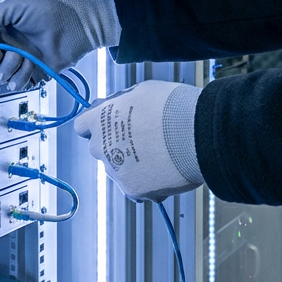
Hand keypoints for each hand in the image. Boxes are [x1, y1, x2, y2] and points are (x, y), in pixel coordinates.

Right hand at [0, 0, 120, 89]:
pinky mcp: (31, 73)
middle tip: (0, 50)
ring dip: (7, 67)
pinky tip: (30, 64)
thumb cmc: (49, 7)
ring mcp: (18, 60)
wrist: (78, 22)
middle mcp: (5, 44)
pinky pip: (15, 83)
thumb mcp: (12, 7)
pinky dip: (21, 76)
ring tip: (21, 55)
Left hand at [73, 80, 203, 200]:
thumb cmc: (173, 107)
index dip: (97, 124)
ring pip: (117, 169)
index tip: (109, 125)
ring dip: (131, 164)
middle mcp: (101, 147)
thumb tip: (116, 106)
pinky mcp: (133, 190)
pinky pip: (134, 188)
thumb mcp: (142, 91)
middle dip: (114, 144)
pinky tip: (164, 170)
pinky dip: (146, 182)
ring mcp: (116, 171)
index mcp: (100, 119)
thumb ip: (122, 102)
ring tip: (159, 155)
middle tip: (141, 138)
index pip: (82, 125)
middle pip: (99, 149)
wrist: (198, 134)